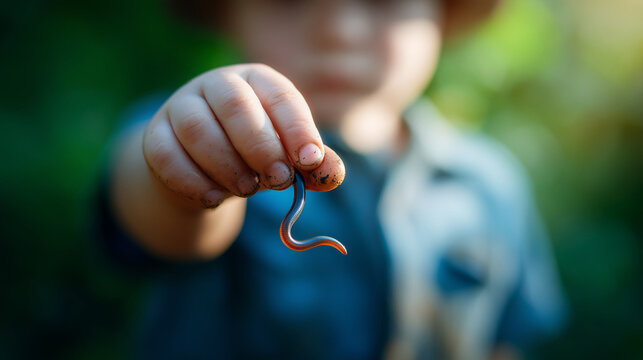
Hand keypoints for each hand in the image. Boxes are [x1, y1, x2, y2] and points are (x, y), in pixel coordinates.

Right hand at [142, 64, 343, 208]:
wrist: (205, 167)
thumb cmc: (256, 154)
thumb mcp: (288, 153)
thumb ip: (313, 162)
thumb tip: (333, 174)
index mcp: (257, 81)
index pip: (280, 95)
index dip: (297, 128)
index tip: (311, 160)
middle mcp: (218, 85)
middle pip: (236, 105)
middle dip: (261, 146)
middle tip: (278, 180)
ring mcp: (181, 106)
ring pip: (197, 129)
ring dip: (226, 165)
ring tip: (247, 190)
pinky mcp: (155, 135)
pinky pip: (166, 155)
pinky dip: (192, 181)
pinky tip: (215, 198)